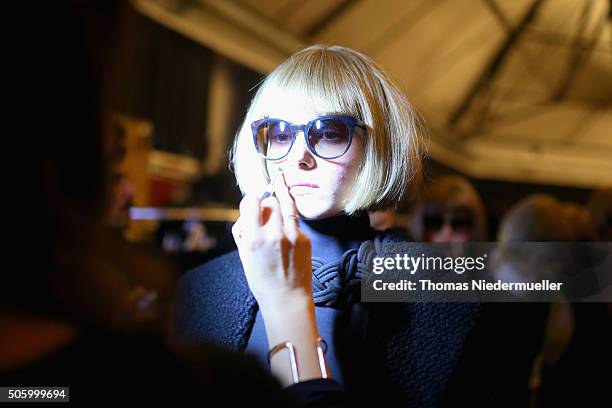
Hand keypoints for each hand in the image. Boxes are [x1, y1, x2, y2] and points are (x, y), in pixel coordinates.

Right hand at [231, 170, 312, 313]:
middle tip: (266, 213)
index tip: (251, 204)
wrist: (286, 298)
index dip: (250, 201)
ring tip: (278, 212)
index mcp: (253, 238)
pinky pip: (295, 221)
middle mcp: (273, 233)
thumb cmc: (262, 279)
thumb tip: (247, 212)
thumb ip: (244, 231)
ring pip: (286, 205)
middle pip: (270, 201)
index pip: (251, 201)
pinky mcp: (305, 238)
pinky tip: (287, 235)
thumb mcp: (244, 255)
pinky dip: (289, 223)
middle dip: (266, 204)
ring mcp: (292, 235)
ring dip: (280, 207)